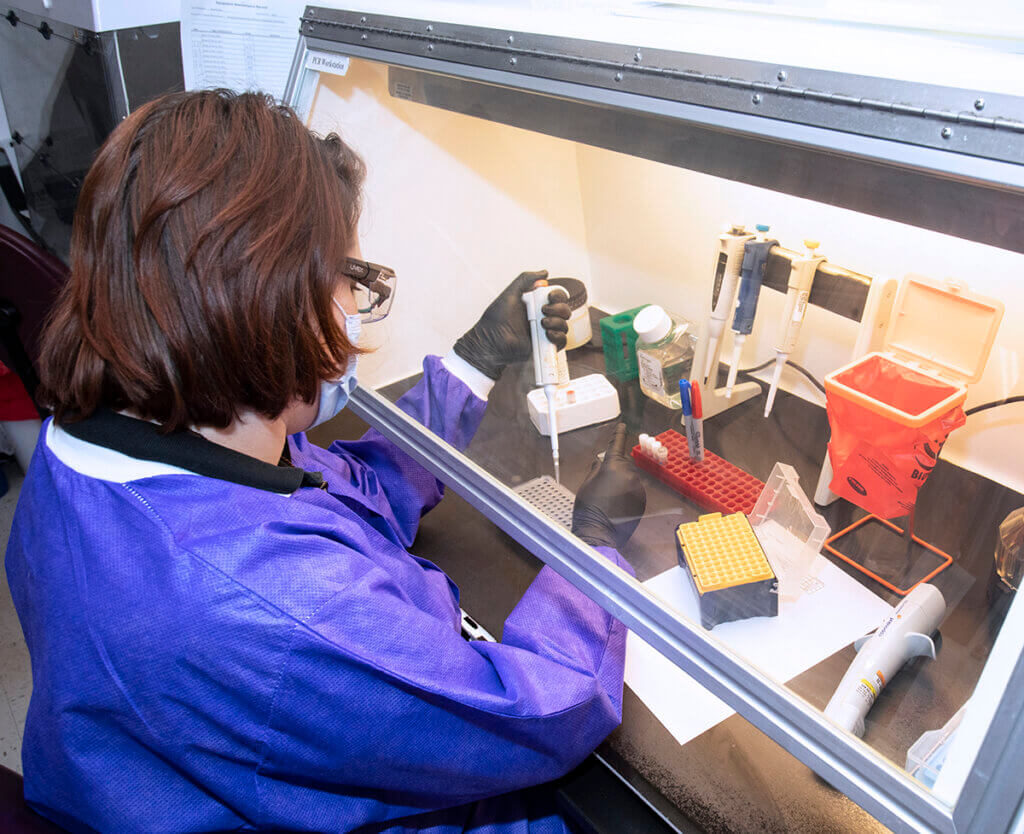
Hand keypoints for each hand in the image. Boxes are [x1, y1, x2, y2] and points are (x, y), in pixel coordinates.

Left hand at [453, 270, 570, 380]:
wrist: (491, 341)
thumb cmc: (495, 319)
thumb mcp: (510, 294)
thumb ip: (525, 279)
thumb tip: (544, 273)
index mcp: (535, 304)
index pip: (556, 297)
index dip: (558, 295)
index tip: (550, 297)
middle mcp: (542, 317)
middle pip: (564, 310)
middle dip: (559, 309)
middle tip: (544, 310)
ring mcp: (543, 332)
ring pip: (564, 325)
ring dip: (557, 322)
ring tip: (542, 323)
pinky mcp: (544, 347)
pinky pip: (561, 342)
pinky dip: (558, 337)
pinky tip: (547, 334)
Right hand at [572, 424, 646, 548]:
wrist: (599, 532)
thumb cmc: (589, 509)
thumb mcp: (586, 484)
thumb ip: (596, 469)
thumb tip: (599, 462)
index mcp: (612, 466)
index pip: (616, 445)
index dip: (618, 434)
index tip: (622, 426)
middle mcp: (628, 474)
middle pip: (623, 465)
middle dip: (614, 471)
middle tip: (602, 487)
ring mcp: (637, 487)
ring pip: (629, 479)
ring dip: (621, 484)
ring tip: (608, 501)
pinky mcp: (642, 499)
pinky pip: (634, 491)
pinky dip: (627, 495)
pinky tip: (616, 506)